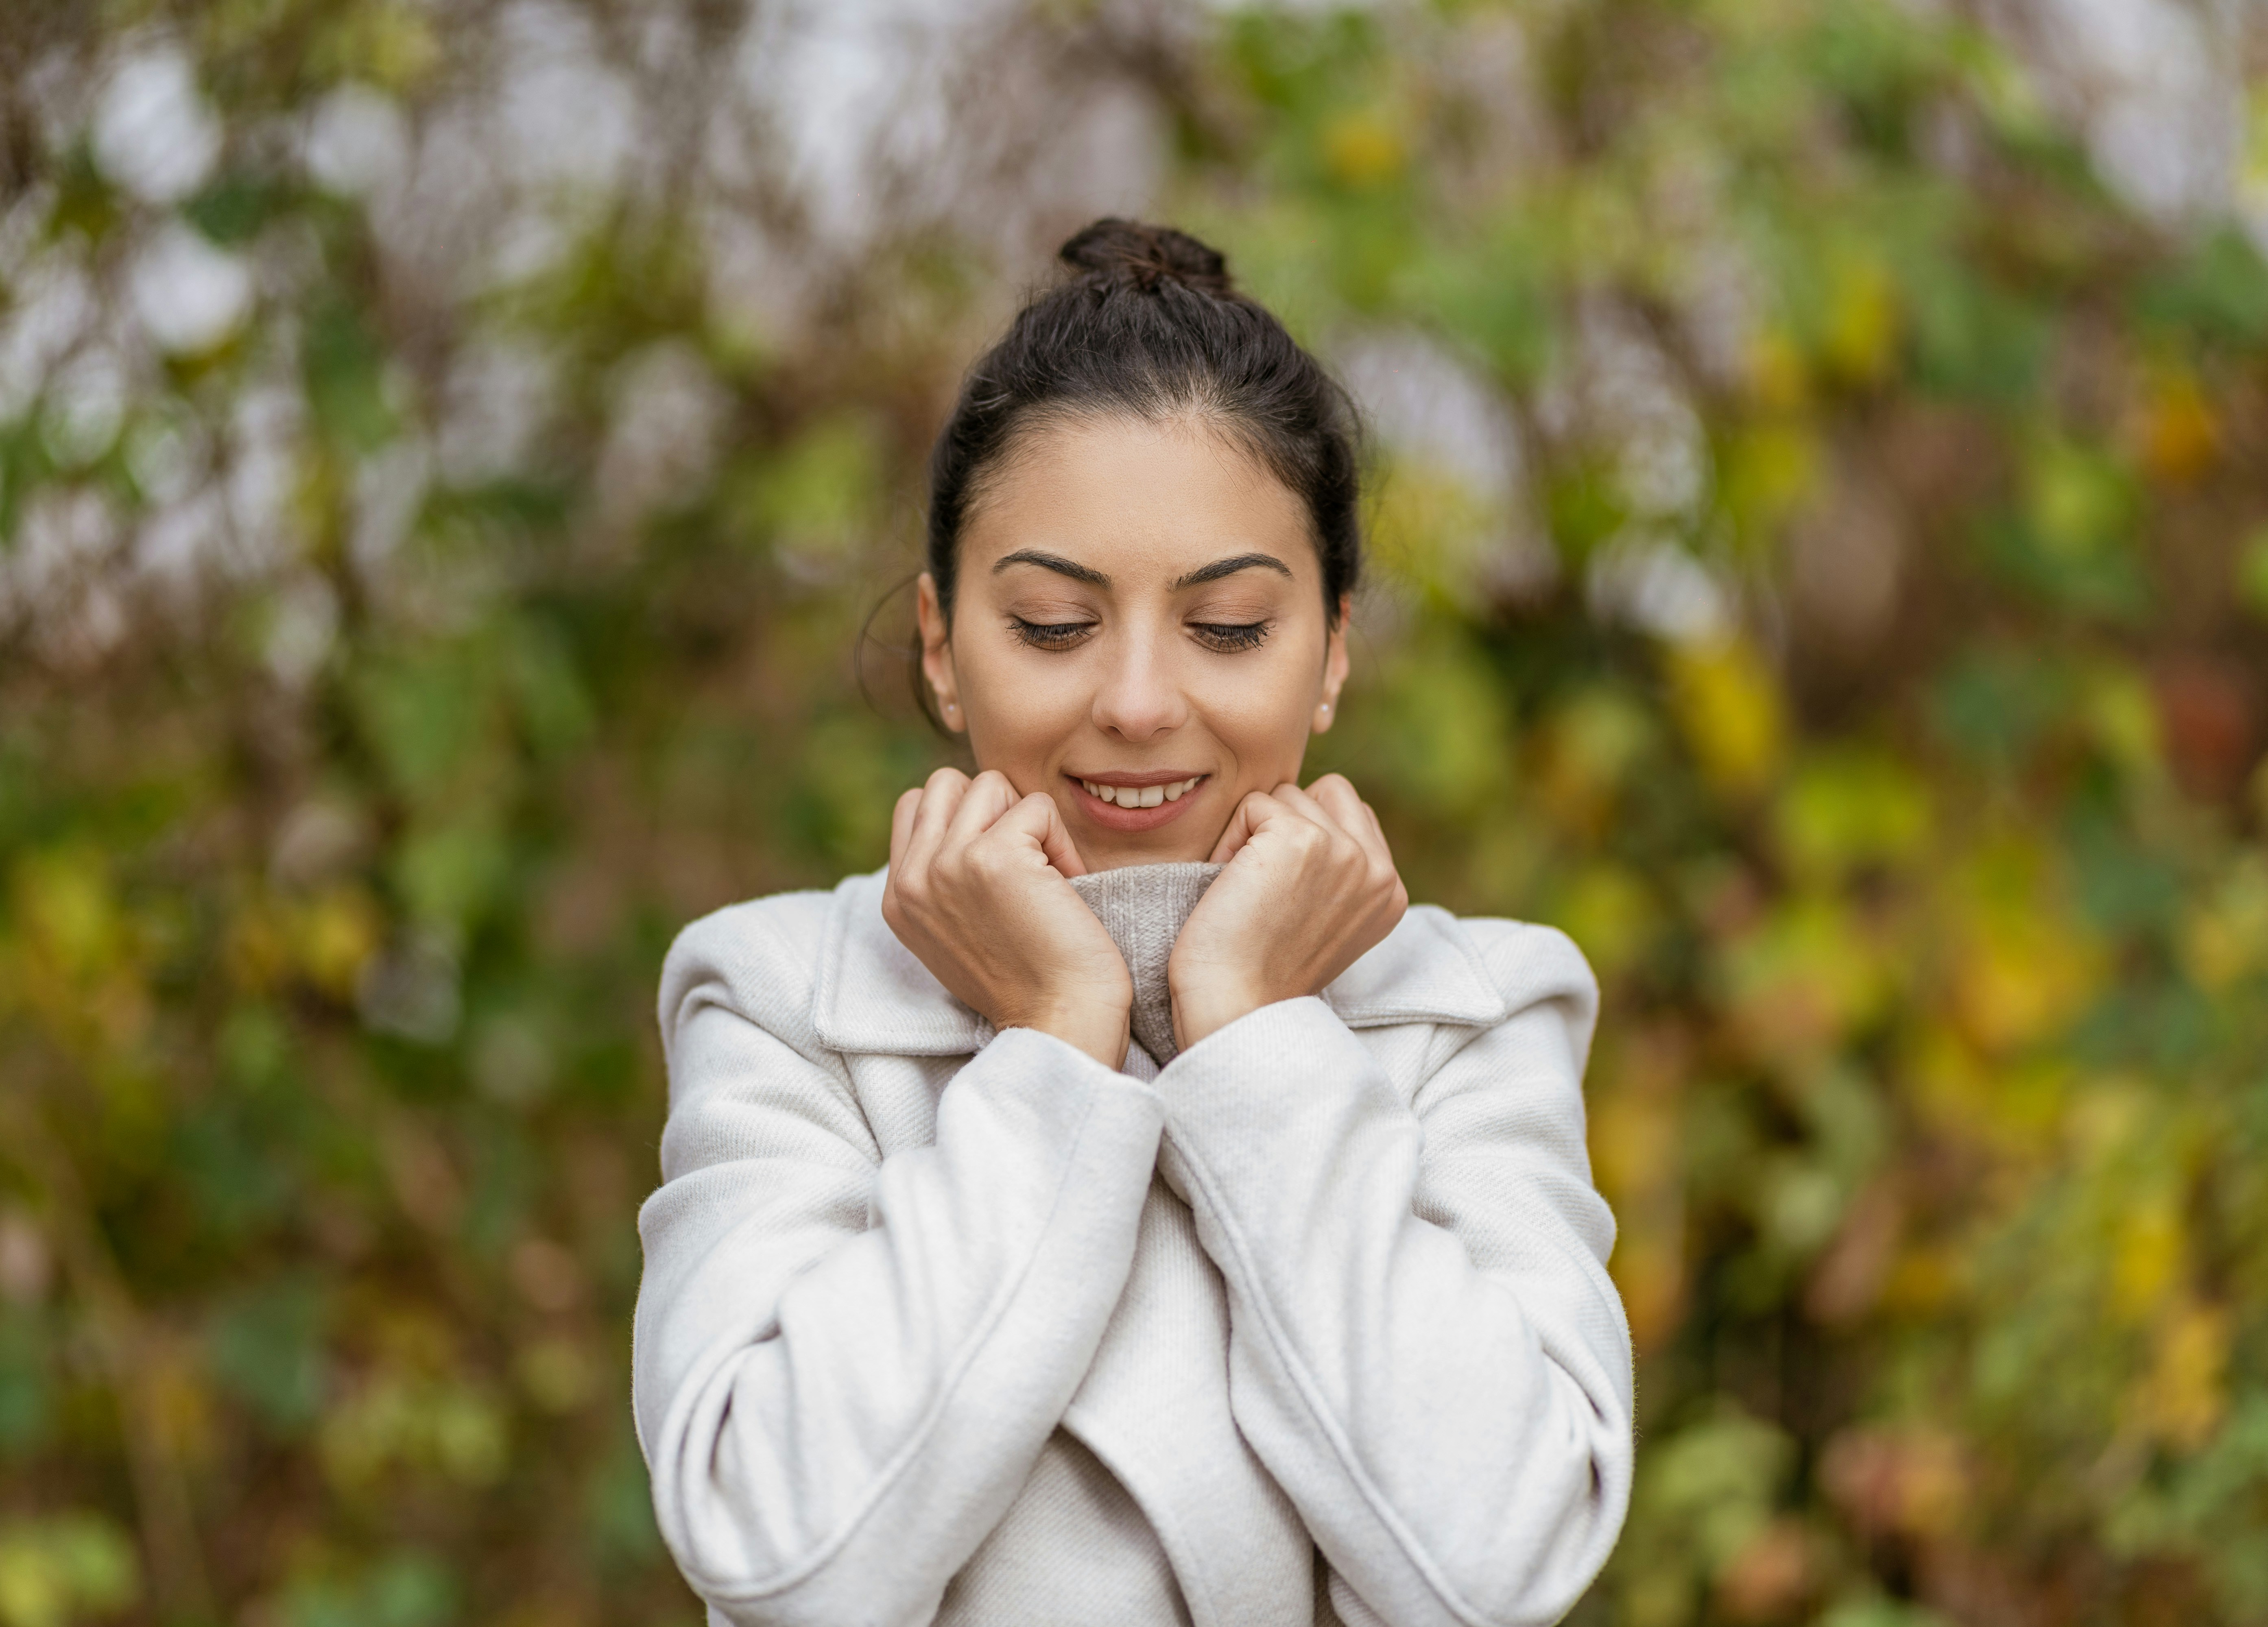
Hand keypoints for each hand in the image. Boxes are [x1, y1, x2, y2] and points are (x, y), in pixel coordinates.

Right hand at [882, 768, 1133, 1067]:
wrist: (1060, 1020)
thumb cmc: (1027, 980)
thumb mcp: (957, 929)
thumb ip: (942, 877)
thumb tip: (963, 818)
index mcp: (898, 897)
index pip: (915, 805)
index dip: (966, 818)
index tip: (999, 866)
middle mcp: (911, 879)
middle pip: (948, 783)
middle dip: (994, 809)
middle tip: (1024, 861)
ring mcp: (946, 865)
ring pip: (991, 783)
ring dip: (1029, 821)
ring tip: (1046, 873)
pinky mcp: (991, 857)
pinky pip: (1036, 806)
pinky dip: (1062, 839)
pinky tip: (1067, 884)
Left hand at [1167, 774, 1407, 1050]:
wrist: (1236, 1007)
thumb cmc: (1261, 973)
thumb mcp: (1326, 921)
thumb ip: (1338, 871)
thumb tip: (1309, 811)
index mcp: (1390, 892)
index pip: (1353, 814)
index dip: (1307, 837)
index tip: (1285, 893)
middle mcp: (1378, 870)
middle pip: (1328, 792)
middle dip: (1288, 821)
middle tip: (1265, 881)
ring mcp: (1344, 851)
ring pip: (1288, 794)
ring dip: (1254, 833)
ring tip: (1246, 889)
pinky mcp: (1300, 838)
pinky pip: (1253, 804)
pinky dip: (1229, 838)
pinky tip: (1230, 886)